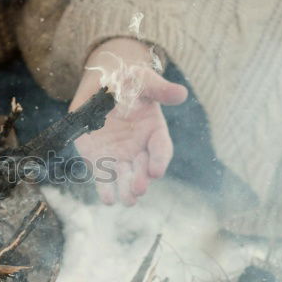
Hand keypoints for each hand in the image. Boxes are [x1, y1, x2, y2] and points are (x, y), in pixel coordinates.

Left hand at [71, 38, 187, 205]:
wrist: (102, 85)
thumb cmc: (128, 82)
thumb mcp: (143, 81)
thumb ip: (159, 89)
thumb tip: (181, 93)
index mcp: (154, 130)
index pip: (161, 149)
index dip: (159, 160)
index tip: (156, 170)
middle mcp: (139, 148)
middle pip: (143, 168)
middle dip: (142, 179)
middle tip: (139, 189)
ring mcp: (120, 156)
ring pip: (125, 177)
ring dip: (126, 189)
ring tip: (128, 200)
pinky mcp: (100, 159)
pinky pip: (103, 177)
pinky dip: (106, 189)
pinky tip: (108, 199)